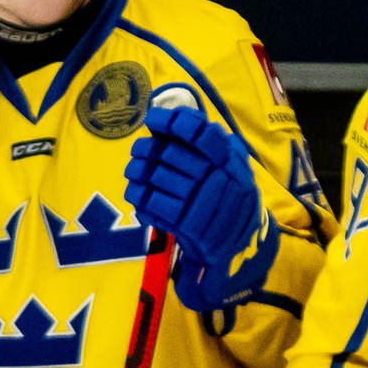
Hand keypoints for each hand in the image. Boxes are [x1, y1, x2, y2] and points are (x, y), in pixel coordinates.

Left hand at [125, 105, 275, 308]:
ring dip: (138, 172)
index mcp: (234, 166)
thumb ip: (215, 147)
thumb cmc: (226, 206)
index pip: (204, 134)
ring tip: (134, 173)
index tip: (154, 120)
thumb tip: (180, 115)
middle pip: (171, 154)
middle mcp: (223, 182)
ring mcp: (206, 205)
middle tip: (138, 152)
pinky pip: (153, 203)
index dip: (175, 122)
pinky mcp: (190, 227)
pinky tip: (138, 196)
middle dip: (147, 150)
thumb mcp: (233, 174)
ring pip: (158, 177)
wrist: (234, 253)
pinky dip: (140, 198)